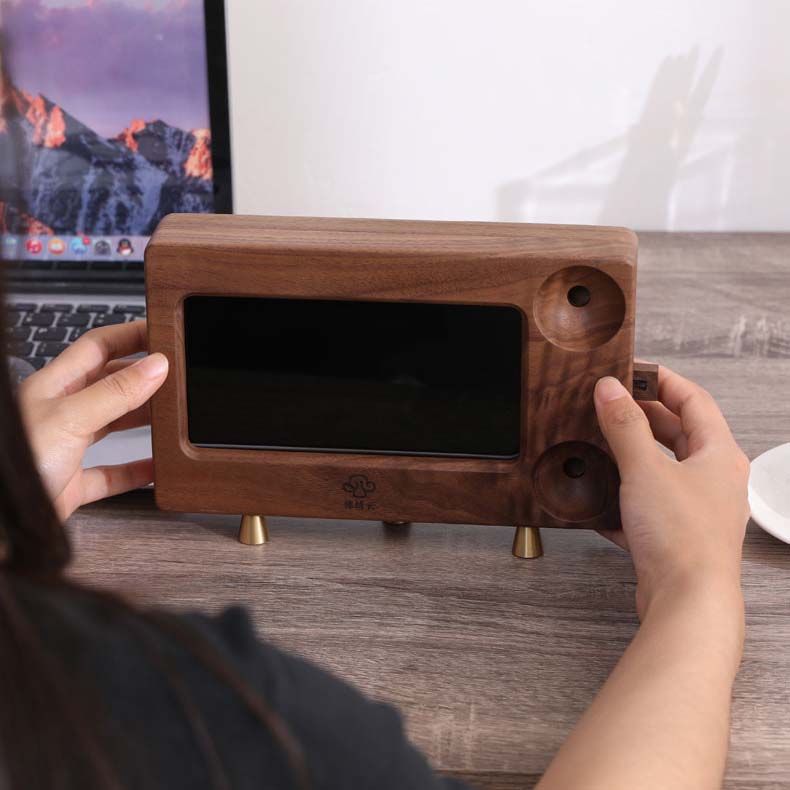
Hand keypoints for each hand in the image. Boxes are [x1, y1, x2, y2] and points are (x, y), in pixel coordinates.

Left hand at [18, 321, 167, 519]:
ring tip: (171, 416)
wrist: (1, 522)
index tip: (162, 334)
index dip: (131, 335)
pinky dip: (136, 470)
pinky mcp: (72, 484)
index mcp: (54, 386)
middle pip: (111, 384)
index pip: (98, 346)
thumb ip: (115, 393)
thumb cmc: (15, 463)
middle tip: (176, 377)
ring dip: (143, 421)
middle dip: (144, 379)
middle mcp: (61, 413)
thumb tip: (156, 366)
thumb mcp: (70, 418)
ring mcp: (67, 448)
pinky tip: (154, 467)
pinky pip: (111, 473)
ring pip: (113, 425)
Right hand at [594, 366, 749, 618]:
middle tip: (610, 405)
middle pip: (678, 434)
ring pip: (661, 470)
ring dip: (630, 456)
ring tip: (600, 444)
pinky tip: (598, 498)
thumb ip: (624, 426)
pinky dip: (623, 497)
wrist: (687, 602)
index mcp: (719, 455)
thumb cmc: (683, 539)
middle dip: (642, 418)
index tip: (632, 371)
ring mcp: (695, 509)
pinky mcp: (675, 536)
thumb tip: (610, 389)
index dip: (662, 381)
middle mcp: (713, 480)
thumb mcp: (646, 469)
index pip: (694, 400)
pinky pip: (647, 505)